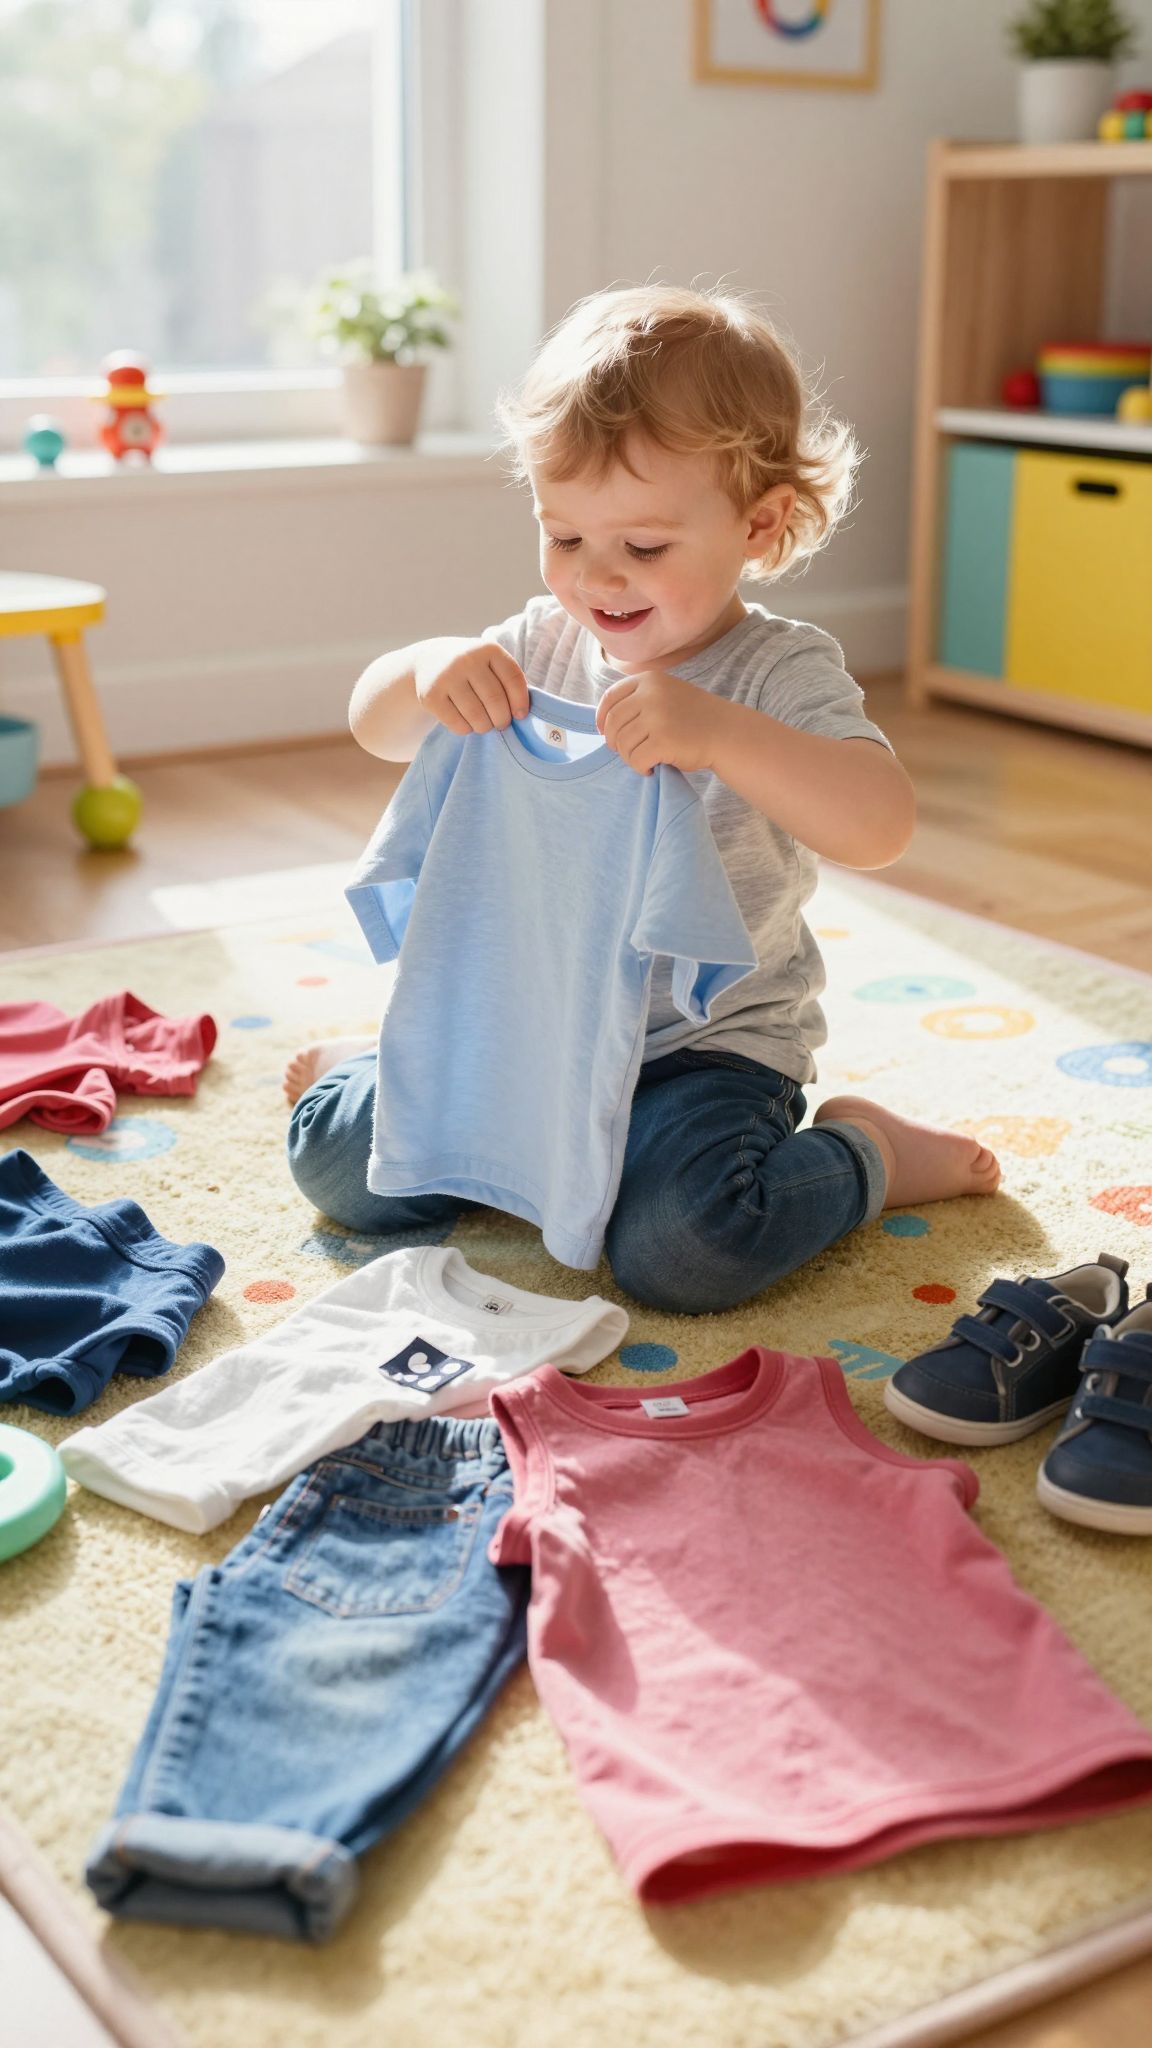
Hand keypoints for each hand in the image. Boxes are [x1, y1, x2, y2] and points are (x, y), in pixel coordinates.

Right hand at [416, 639, 529, 735]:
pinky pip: (458, 724)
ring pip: (476, 716)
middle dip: (502, 719)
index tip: (520, 716)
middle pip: (495, 700)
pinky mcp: (431, 695)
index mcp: (488, 649)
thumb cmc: (470, 668)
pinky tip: (466, 723)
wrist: (428, 660)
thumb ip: (507, 681)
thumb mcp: (489, 663)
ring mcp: (446, 677)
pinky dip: (467, 729)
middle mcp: (467, 659)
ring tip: (484, 724)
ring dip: (485, 726)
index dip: (520, 701)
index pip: (513, 679)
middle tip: (500, 724)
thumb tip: (520, 714)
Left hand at [595, 669, 724, 775]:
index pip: (610, 698)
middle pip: (613, 723)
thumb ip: (639, 700)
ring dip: (630, 757)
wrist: (726, 733)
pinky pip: (635, 759)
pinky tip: (652, 768)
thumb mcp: (666, 695)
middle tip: (628, 753)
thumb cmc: (694, 719)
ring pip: (622, 743)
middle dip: (615, 742)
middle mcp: (651, 694)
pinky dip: (640, 768)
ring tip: (645, 760)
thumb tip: (604, 723)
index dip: (602, 718)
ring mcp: (656, 717)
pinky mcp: (663, 740)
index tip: (605, 732)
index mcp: (649, 680)